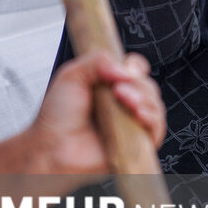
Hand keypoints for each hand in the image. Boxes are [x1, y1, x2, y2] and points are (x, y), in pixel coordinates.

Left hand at [0, 52, 166, 207]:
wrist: (51, 147)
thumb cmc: (56, 117)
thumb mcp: (71, 75)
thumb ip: (98, 60)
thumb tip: (127, 69)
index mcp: (111, 87)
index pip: (136, 71)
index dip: (136, 67)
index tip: (127, 68)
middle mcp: (124, 105)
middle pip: (149, 86)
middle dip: (138, 84)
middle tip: (118, 89)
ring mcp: (131, 125)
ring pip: (155, 106)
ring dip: (144, 99)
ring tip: (123, 99)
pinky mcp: (137, 145)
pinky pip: (156, 130)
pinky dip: (152, 119)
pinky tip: (139, 114)